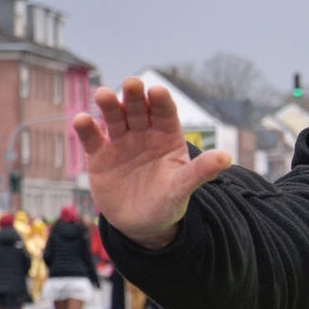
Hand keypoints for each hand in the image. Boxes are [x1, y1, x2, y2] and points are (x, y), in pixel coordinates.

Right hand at [72, 78, 231, 248]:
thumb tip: (226, 158)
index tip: (157, 91)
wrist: (142, 224)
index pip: (165, 113)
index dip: (161, 101)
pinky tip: (82, 120)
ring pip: (114, 118)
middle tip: (132, 83)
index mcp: (167, 137)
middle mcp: (143, 134)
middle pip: (138, 109)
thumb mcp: (184, 187)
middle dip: (134, 96)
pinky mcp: (99, 156)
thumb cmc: (168, 202)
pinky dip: (86, 128)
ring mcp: (120, 142)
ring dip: (109, 105)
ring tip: (104, 95)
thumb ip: (201, 171)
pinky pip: (92, 138)